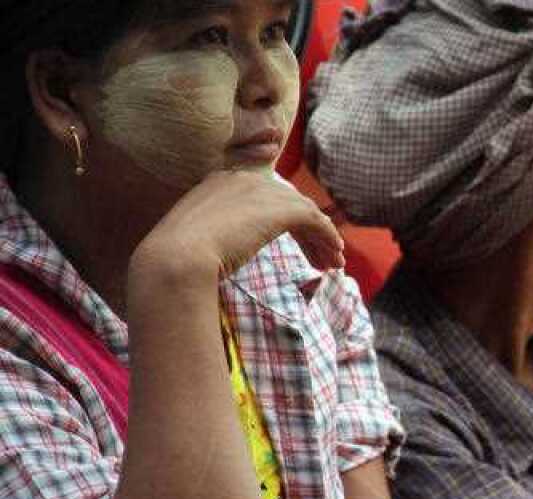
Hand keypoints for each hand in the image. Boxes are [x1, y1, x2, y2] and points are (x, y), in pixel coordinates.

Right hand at [131, 171, 343, 283]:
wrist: (176, 259)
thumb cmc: (177, 259)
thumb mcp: (197, 237)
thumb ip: (217, 232)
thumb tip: (229, 246)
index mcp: (220, 182)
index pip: (265, 197)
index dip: (284, 221)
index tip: (293, 244)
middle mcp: (243, 179)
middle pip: (287, 203)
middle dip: (307, 231)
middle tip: (322, 257)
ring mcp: (261, 191)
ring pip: (304, 212)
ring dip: (322, 238)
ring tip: (334, 263)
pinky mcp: (279, 209)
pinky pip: (314, 220)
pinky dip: (327, 236)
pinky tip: (335, 255)